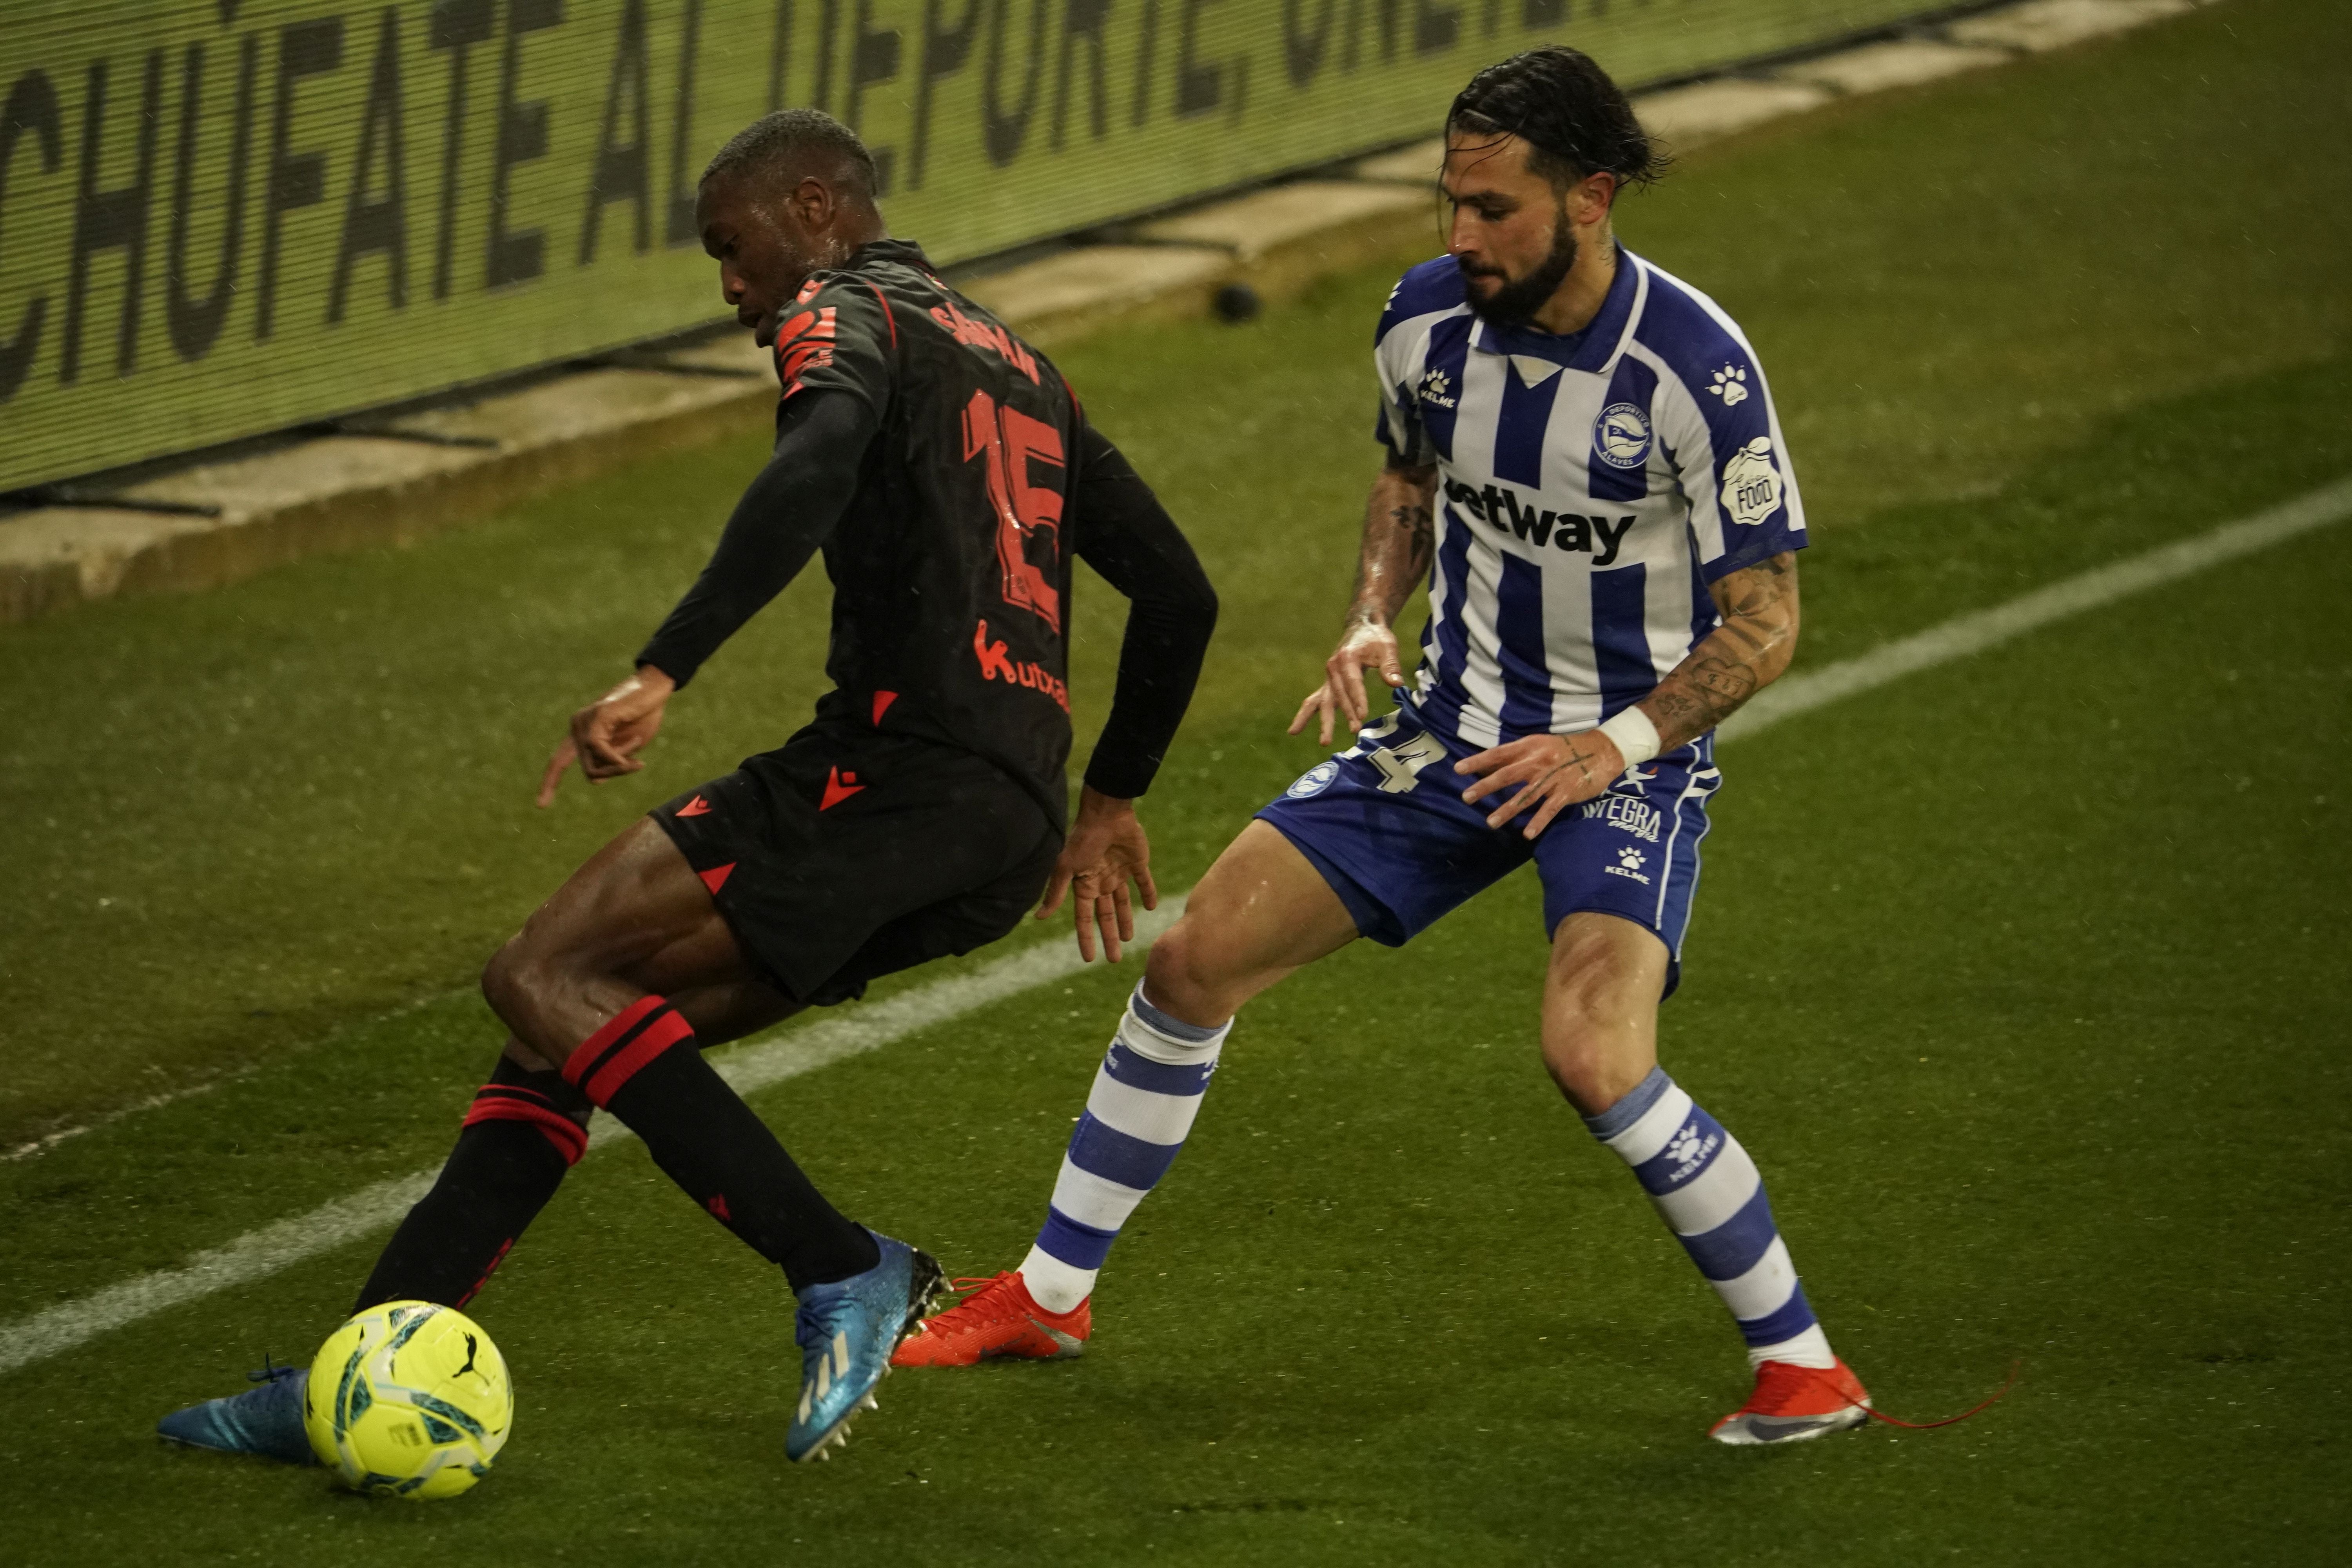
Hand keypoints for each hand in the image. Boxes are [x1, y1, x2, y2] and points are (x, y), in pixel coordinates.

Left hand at [535, 666, 676, 806]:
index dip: (550, 782)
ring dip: (622, 762)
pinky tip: (636, 743)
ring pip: (595, 764)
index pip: (559, 761)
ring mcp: (584, 721)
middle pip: (589, 770)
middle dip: (613, 773)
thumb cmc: (644, 715)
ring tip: (638, 740)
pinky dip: (619, 755)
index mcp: (582, 733)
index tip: (541, 805)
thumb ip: (610, 761)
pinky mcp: (596, 717)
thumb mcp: (627, 747)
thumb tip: (596, 780)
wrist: (655, 688)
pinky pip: (601, 749)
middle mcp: (577, 726)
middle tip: (637, 765)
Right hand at [1036, 787, 1157, 961]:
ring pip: (1124, 903)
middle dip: (1109, 936)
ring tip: (1129, 939)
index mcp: (1084, 884)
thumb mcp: (1067, 868)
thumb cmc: (1084, 840)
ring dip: (1126, 920)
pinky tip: (1152, 906)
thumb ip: (1056, 893)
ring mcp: (1119, 872)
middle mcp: (1101, 881)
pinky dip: (1148, 893)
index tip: (1089, 958)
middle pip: (1106, 915)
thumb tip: (1038, 918)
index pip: (1085, 918)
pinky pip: (1144, 882)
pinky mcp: (1137, 862)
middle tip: (1114, 959)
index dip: (1086, 938)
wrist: (1107, 813)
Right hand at [1288, 618, 1404, 746]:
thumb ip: (1390, 665)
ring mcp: (1328, 678)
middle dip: (1347, 713)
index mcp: (1346, 658)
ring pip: (1322, 702)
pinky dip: (1306, 716)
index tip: (1363, 715)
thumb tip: (1396, 684)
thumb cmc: (1376, 638)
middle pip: (1338, 695)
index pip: (1352, 682)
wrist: (1362, 627)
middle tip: (1355, 730)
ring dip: (1324, 721)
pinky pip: (1314, 701)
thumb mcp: (1387, 646)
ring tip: (1324, 742)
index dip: (1357, 699)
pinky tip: (1294, 731)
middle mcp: (1333, 669)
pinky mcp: (1328, 684)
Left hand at [1455, 730, 1625, 838]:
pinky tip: (1527, 834)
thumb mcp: (1539, 744)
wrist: (1602, 750)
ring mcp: (1553, 777)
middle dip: (1485, 787)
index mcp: (1530, 746)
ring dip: (1507, 810)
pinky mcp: (1567, 792)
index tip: (1458, 769)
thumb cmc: (1565, 748)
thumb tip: (1487, 765)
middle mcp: (1539, 761)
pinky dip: (1539, 822)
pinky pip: (1550, 809)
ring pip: (1526, 796)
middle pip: (1507, 775)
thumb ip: (1516, 755)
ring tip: (1490, 822)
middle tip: (1466, 798)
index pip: (1498, 754)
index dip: (1478, 761)